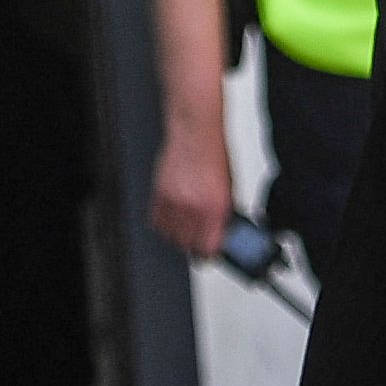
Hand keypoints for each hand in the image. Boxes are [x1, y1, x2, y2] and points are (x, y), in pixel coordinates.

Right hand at [149, 124, 233, 257]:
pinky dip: (163, 224)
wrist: (195, 132)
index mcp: (215, 207)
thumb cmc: (214, 154)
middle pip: (187, 246)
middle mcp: (194, 208)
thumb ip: (223, 212)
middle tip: (198, 242)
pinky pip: (156, 221)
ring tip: (185, 230)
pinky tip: (171, 220)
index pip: (209, 248)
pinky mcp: (159, 194)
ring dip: (177, 236)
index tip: (209, 252)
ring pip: (170, 236)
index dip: (209, 253)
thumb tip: (221, 230)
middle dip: (193, 247)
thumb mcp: (229, 187)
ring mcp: (174, 202)